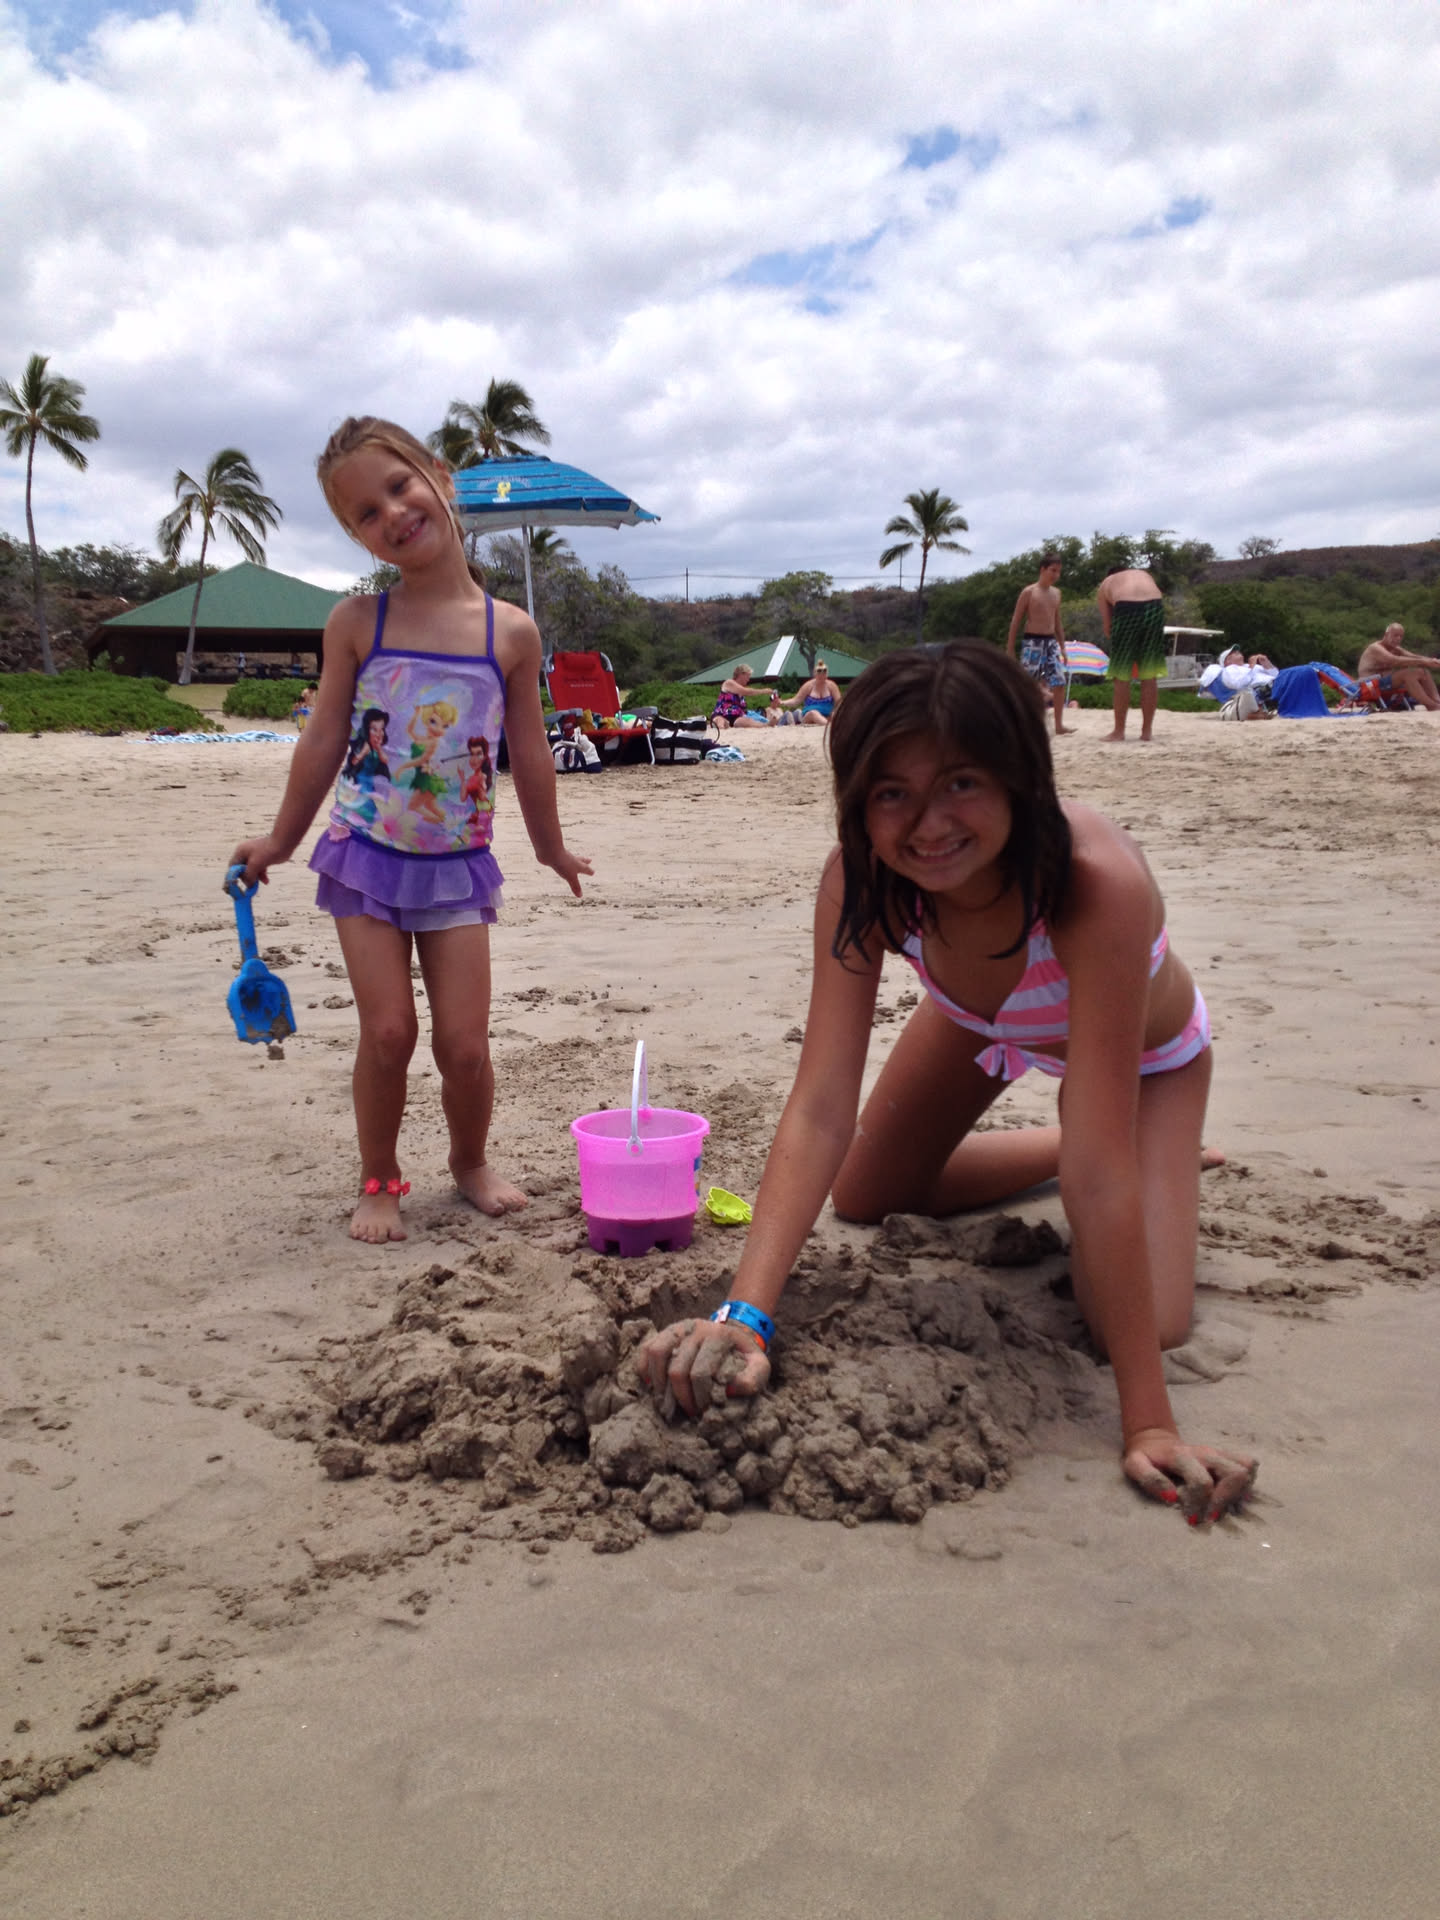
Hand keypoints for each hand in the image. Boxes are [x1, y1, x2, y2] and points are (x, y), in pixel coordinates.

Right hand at [230, 833, 289, 886]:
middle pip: (242, 870)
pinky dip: (262, 875)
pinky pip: (259, 870)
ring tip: (262, 882)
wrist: (284, 842)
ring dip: (256, 878)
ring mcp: (255, 856)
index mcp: (240, 852)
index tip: (238, 885)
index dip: (234, 876)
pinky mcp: (263, 859)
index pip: (233, 866)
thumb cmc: (268, 851)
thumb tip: (248, 885)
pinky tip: (267, 881)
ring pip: (252, 871)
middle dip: (247, 878)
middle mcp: (246, 853)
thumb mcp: (255, 864)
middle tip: (252, 885)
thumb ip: (249, 875)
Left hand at [545, 847, 593, 897]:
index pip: (586, 868)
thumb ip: (575, 886)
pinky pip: (559, 859)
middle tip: (589, 860)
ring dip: (574, 860)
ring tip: (573, 861)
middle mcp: (572, 859)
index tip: (593, 872)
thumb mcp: (570, 877)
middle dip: (585, 861)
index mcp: (577, 864)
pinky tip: (557, 861)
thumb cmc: (563, 863)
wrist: (550, 851)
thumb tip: (580, 896)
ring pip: (570, 858)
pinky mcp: (554, 856)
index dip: (589, 871)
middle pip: (580, 860)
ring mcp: (563, 857)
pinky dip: (561, 860)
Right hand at [637, 1316, 770, 1416]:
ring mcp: (679, 1327)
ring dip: (659, 1384)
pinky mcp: (666, 1331)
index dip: (699, 1397)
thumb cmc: (743, 1356)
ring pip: (657, 1354)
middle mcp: (697, 1328)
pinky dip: (645, 1368)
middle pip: (678, 1368)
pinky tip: (653, 1386)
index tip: (703, 1411)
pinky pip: (647, 1348)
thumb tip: (730, 1390)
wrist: (733, 1333)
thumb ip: (753, 1379)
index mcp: (720, 1336)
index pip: (701, 1373)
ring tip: (667, 1402)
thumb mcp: (759, 1366)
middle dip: (681, 1396)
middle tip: (688, 1411)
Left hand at [1123, 1427, 1257, 1523]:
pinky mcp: (1228, 1456)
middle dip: (1225, 1500)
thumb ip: (1150, 1480)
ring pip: (1247, 1469)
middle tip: (1210, 1516)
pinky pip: (1250, 1466)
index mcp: (1182, 1455)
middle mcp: (1206, 1452)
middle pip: (1235, 1473)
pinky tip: (1229, 1496)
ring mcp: (1219, 1453)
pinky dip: (1245, 1484)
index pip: (1203, 1482)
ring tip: (1220, 1506)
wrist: (1155, 1440)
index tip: (1191, 1520)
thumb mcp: (1135, 1466)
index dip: (1199, 1505)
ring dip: (1238, 1492)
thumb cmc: (1146, 1458)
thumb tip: (1172, 1498)